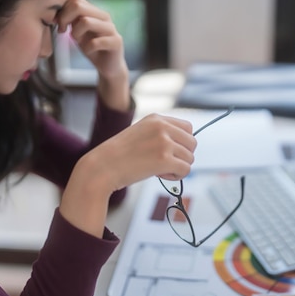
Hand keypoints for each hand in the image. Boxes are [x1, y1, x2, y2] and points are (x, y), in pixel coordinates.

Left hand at [56, 0, 129, 110]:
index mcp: (95, 11)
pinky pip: (95, 42)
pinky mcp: (116, 42)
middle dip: (65, 18)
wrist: (109, 66)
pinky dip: (87, 48)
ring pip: (86, 21)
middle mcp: (104, 16)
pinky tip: (88, 52)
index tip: (58, 23)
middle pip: (78, 5)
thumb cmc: (91, 47)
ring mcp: (111, 29)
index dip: (62, 10)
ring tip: (76, 41)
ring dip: (76, 33)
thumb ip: (70, 18)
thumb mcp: (77, 30)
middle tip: (62, 31)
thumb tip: (55, 7)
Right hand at [59, 115, 195, 235]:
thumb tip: (186, 146)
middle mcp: (162, 127)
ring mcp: (164, 142)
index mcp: (156, 118)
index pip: (188, 128)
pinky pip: (186, 170)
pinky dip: (177, 177)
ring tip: (160, 170)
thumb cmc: (119, 156)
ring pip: (190, 158)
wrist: (102, 167)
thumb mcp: (140, 134)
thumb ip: (161, 134)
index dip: (182, 143)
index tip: (170, 152)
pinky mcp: (165, 159)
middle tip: (165, 164)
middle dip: (183, 156)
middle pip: (192, 143)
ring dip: (178, 167)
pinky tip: (161, 176)